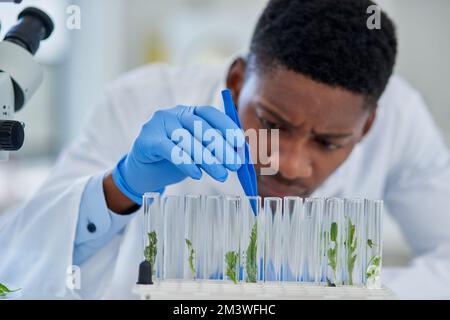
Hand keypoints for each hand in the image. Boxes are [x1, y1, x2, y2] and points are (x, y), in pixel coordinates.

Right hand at [111, 105, 243, 205]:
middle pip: (201, 127)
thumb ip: (214, 150)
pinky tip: (197, 174)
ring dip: (207, 159)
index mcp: (189, 112)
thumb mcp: (198, 153)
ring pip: (187, 140)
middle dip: (221, 147)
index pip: (211, 113)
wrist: (144, 172)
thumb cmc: (175, 160)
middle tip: (235, 165)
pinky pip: (170, 150)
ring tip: (221, 175)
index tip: (241, 142)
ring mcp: (159, 124)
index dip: (227, 126)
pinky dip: (186, 162)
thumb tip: (239, 156)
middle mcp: (174, 113)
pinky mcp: (147, 140)